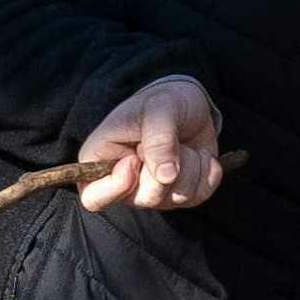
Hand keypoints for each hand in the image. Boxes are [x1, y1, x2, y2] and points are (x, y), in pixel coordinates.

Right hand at [71, 74, 227, 211]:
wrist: (189, 105)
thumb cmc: (161, 101)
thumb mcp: (158, 109)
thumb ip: (158, 140)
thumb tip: (166, 176)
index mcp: (100, 161)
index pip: (93, 198)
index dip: (118, 186)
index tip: (135, 159)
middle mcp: (123, 183)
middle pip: (145, 198)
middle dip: (165, 167)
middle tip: (166, 139)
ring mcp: (152, 191)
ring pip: (176, 198)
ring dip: (190, 165)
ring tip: (182, 142)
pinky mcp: (178, 194)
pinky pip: (198, 196)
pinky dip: (206, 172)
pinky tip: (199, 154)